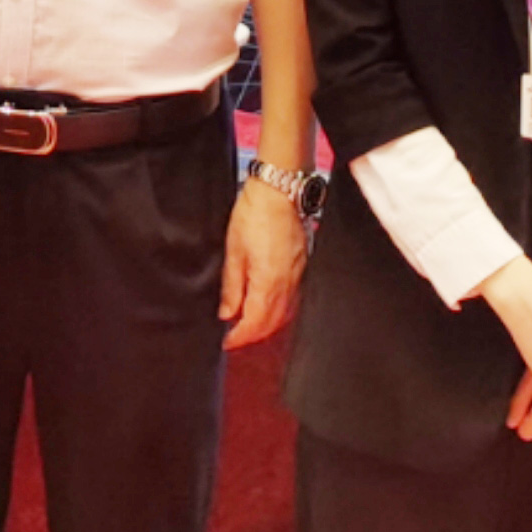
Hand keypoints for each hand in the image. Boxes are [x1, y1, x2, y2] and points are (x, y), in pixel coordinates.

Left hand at [218, 176, 307, 348]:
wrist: (279, 190)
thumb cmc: (254, 214)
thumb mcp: (234, 250)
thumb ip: (232, 285)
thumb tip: (227, 312)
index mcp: (268, 282)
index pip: (255, 323)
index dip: (240, 337)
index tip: (227, 342)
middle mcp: (288, 284)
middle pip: (273, 323)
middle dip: (254, 335)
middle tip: (235, 337)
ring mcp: (298, 275)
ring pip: (285, 313)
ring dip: (268, 325)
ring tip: (249, 325)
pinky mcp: (303, 266)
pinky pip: (293, 299)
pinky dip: (280, 310)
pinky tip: (269, 306)